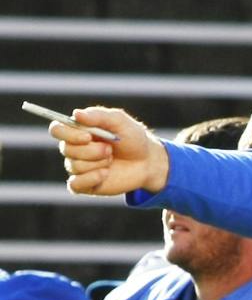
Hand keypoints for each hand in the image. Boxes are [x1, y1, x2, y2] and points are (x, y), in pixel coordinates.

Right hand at [52, 108, 169, 196]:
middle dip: (91, 150)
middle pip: (66, 149)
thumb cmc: (132, 138)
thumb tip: (76, 114)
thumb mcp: (118, 121)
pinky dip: (89, 179)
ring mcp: (80, 167)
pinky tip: (105, 174)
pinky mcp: (86, 185)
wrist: (147, 162)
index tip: (89, 136)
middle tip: (109, 150)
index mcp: (78, 131)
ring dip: (96, 163)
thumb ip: (98, 116)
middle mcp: (75, 148)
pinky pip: (74, 185)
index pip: (57, 130)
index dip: (69, 133)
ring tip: (111, 160)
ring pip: (74, 166)